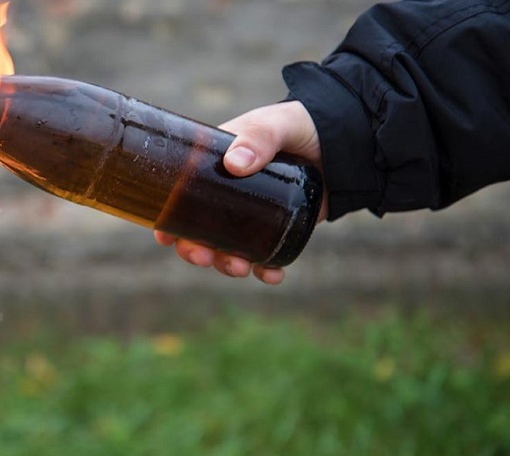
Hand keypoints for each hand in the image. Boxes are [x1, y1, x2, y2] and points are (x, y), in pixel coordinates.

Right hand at [154, 100, 326, 284]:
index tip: (165, 236)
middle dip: (194, 250)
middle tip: (203, 257)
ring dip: (225, 264)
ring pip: (227, 248)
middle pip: (198, 230)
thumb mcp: (278, 124)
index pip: (180, 195)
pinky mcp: (278, 229)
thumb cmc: (302, 124)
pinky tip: (272, 275)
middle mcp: (227, 194)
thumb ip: (259, 138)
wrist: (346, 142)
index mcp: (214, 166)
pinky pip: (265, 257)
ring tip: (239, 269)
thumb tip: (234, 165)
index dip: (168, 219)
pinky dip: (265, 271)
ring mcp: (252, 215)